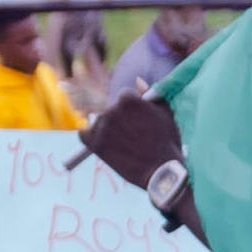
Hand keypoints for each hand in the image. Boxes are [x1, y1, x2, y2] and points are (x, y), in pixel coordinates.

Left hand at [83, 93, 196, 231]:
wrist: (161, 171)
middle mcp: (112, 109)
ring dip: (108, 130)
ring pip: (99, 122)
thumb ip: (150, 93)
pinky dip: (90, 136)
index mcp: (128, 98)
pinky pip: (84, 134)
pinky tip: (102, 142)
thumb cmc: (167, 141)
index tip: (139, 122)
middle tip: (133, 136)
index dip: (132, 110)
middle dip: (120, 120)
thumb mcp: (165, 112)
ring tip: (124, 144)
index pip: (124, 97)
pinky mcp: (95, 144)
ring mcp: (102, 127)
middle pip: (111, 110)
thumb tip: (137, 80)